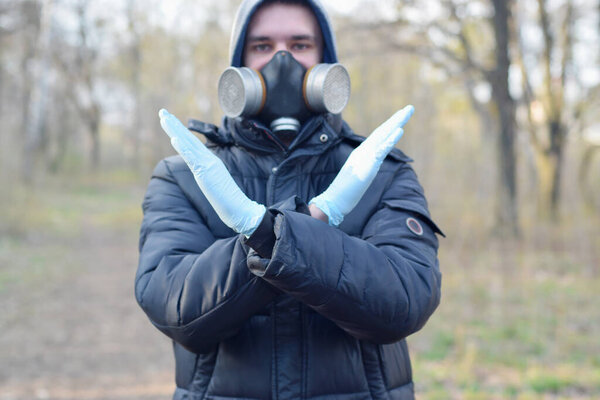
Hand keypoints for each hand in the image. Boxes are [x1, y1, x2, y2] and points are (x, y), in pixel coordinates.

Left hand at [159, 109, 265, 236]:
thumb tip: (203, 173)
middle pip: (189, 139)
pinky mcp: (207, 173)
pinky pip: (192, 158)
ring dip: (175, 130)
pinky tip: (174, 138)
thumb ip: (208, 176)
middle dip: (174, 125)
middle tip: (162, 111)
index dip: (180, 132)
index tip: (169, 121)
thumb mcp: (215, 184)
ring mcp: (208, 165)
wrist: (240, 209)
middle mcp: (209, 160)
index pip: (192, 144)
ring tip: (164, 118)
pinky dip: (183, 147)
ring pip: (188, 144)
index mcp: (210, 162)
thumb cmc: (229, 201)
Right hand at [309, 105, 413, 225]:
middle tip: (409, 108)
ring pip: (383, 135)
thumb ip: (363, 169)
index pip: (377, 137)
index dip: (389, 127)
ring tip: (407, 112)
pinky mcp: (368, 165)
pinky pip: (382, 149)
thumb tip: (368, 169)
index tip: (400, 119)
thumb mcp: (357, 177)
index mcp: (361, 154)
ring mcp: (365, 157)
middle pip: (382, 131)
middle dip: (396, 119)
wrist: (333, 201)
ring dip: (396, 123)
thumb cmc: (344, 193)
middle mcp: (363, 151)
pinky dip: (391, 139)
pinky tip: (400, 130)